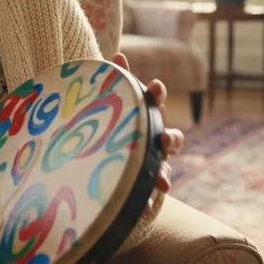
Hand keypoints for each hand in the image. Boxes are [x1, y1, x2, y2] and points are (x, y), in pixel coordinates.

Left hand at [110, 52, 184, 197]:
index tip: (154, 86)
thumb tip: (116, 54)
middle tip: (162, 139)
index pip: (153, 102)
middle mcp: (152, 142)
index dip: (156, 94)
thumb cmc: (99, 129)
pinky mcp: (141, 189)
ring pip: (165, 170)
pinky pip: (146, 197)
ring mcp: (150, 166)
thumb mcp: (98, 108)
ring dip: (164, 174)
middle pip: (171, 139)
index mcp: (141, 117)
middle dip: (170, 139)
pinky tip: (140, 209)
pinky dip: (145, 202)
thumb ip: (107, 84)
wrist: (92, 166)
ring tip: (162, 181)